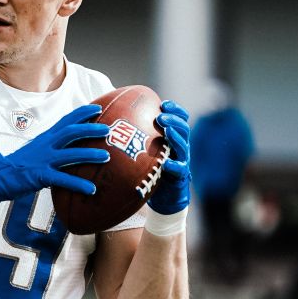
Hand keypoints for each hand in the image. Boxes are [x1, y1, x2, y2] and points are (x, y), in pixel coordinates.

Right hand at [0, 104, 109, 201]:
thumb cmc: (22, 164)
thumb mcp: (38, 149)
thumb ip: (54, 146)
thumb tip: (73, 145)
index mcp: (46, 137)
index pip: (66, 120)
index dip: (82, 113)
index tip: (98, 108)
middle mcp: (46, 145)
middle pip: (70, 132)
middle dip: (90, 129)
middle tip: (107, 130)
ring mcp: (43, 160)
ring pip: (70, 154)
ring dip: (90, 154)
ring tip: (107, 157)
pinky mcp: (41, 176)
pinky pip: (63, 179)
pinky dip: (78, 184)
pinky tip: (91, 189)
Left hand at [146, 100, 190, 214]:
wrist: (164, 195)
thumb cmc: (152, 167)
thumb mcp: (147, 148)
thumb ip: (139, 134)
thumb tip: (113, 117)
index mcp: (174, 137)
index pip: (179, 119)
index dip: (175, 110)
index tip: (163, 103)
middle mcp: (181, 147)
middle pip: (183, 128)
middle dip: (173, 120)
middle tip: (161, 117)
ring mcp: (182, 160)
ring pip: (183, 146)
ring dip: (175, 137)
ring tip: (167, 131)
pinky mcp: (180, 176)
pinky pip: (179, 169)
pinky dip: (173, 165)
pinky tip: (166, 162)